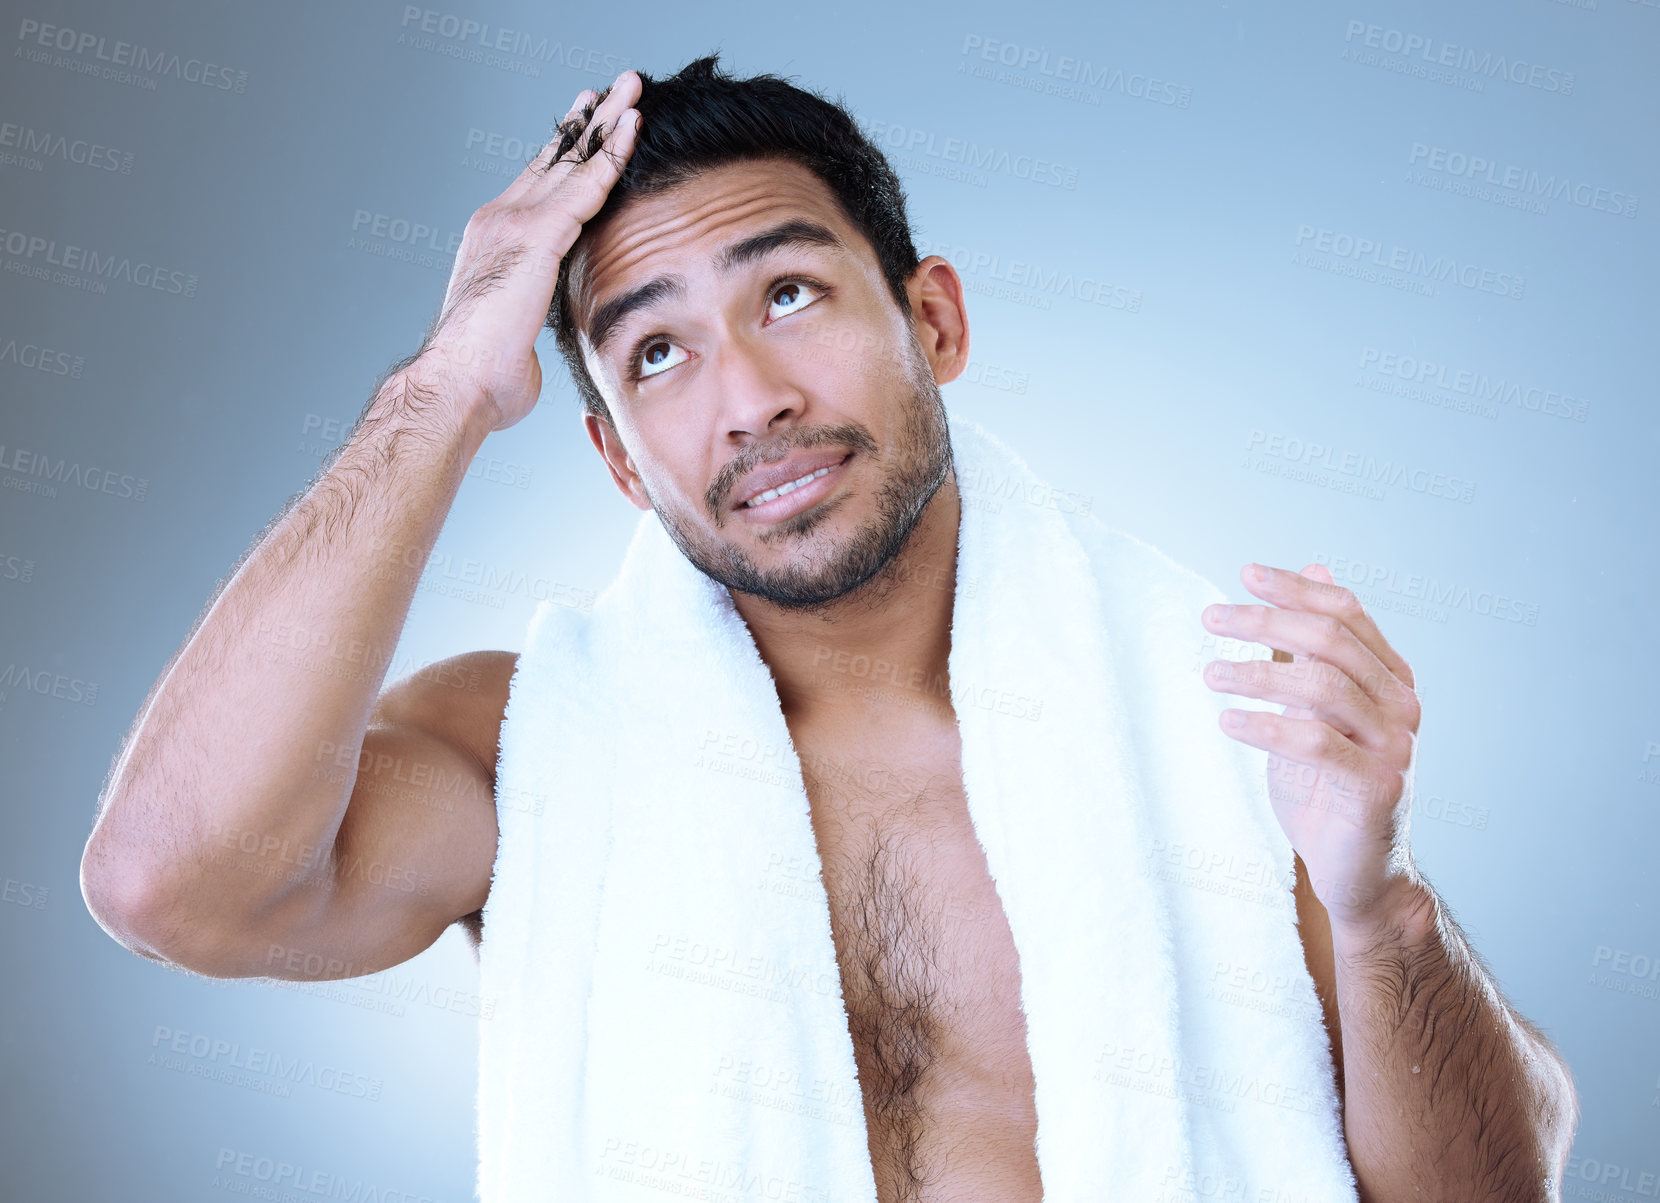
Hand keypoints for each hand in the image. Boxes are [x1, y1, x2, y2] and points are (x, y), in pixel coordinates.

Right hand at [412, 70, 643, 431]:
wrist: (457, 382)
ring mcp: (515, 223)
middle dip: (587, 121)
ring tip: (631, 85)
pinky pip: (584, 185)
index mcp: (495, 243)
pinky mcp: (536, 236)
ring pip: (571, 159)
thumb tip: (527, 354)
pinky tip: (632, 126)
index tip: (586, 124)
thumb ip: (527, 327)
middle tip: (615, 87)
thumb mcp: (515, 341)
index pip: (538, 186)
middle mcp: (500, 220)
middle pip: (554, 158)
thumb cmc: (483, 378)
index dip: (564, 154)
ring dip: (605, 120)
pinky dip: (611, 153)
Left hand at [1201, 562, 1424, 932]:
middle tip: (1211, 617)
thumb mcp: (1316, 708)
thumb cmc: (1328, 788)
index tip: (1244, 574)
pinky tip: (1227, 722)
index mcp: (1390, 678)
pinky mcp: (1376, 787)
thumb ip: (1315, 649)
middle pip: (1331, 640)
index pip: (1346, 614)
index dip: (1296, 589)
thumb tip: (1316, 567)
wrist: (1359, 873)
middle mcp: (1401, 705)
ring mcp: (1395, 746)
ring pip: (1322, 686)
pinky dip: (1265, 726)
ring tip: (1209, 674)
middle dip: (1266, 621)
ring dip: (1256, 673)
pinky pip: (1315, 743)